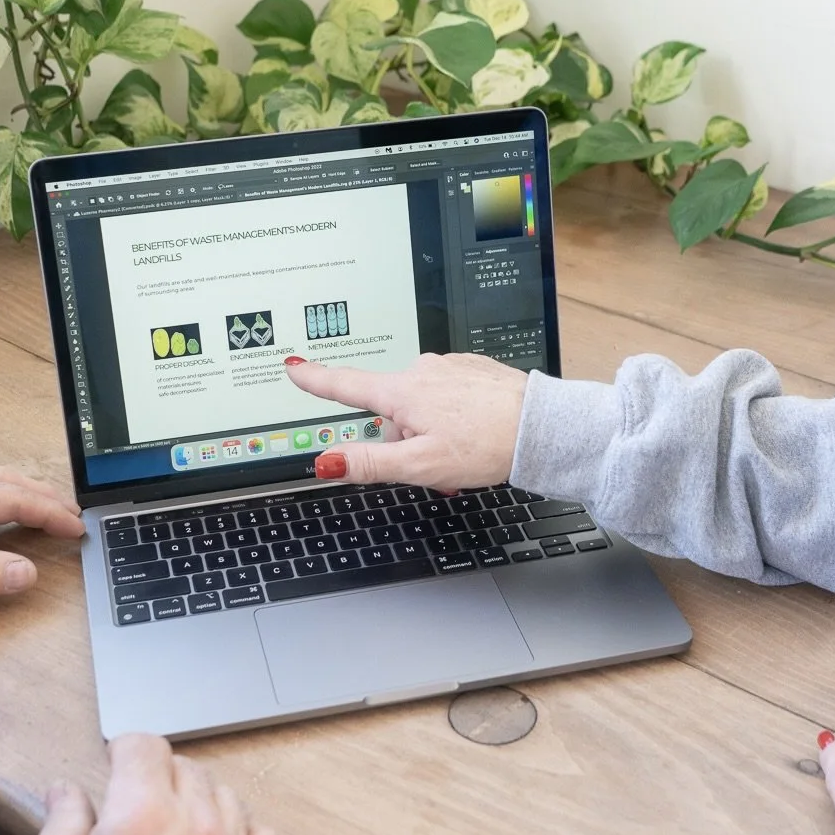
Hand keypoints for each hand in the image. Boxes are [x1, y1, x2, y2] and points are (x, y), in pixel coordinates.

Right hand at [14, 734, 282, 834]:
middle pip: (186, 769)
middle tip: (138, 809)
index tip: (116, 766)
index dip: (125, 751)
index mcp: (142, 815)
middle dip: (158, 779)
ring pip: (225, 798)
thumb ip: (59, 827)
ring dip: (199, 805)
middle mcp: (197, 826)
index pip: (145, 746)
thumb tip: (66, 790)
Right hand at [283, 352, 527, 489]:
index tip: (294, 369)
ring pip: (422, 408)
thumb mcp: (420, 464)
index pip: (345, 386)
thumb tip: (327, 461)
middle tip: (434, 465)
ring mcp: (449, 368)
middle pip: (391, 411)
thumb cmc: (486, 444)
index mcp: (402, 392)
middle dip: (404, 440)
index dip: (315, 381)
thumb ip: (369, 463)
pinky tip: (475, 435)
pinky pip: (448, 399)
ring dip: (432, 433)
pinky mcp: (472, 371)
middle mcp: (422, 371)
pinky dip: (454, 420)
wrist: (541, 428)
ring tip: (462, 454)